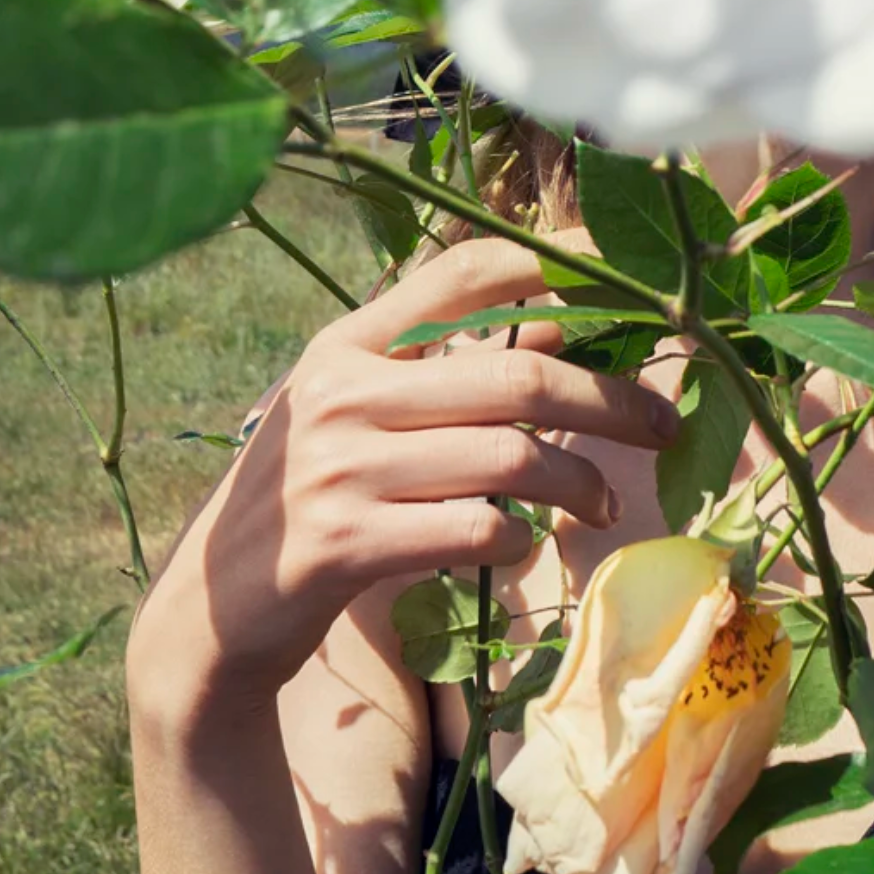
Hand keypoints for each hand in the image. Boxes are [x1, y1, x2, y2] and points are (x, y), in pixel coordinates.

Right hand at [126, 236, 681, 722]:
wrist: (210, 611)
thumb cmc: (309, 498)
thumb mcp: (362, 413)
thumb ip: (450, 368)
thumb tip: (563, 319)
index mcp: (347, 342)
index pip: (465, 273)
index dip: (558, 262)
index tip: (629, 272)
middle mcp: (341, 392)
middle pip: (516, 375)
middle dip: (610, 400)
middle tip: (663, 425)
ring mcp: (339, 468)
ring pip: (508, 457)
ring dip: (577, 484)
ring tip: (602, 504)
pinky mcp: (344, 544)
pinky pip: (473, 529)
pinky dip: (518, 539)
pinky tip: (521, 546)